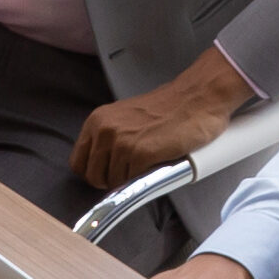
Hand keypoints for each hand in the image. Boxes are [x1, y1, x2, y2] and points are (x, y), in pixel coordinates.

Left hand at [72, 50, 255, 202]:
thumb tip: (102, 166)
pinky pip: (134, 181)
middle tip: (133, 172)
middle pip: (93, 176)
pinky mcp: (141, 153)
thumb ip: (110, 137)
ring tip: (150, 163)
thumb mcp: (126, 118)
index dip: (94, 173)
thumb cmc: (169, 108)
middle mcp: (104, 131)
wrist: (199, 97)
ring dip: (132, 179)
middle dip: (112, 180)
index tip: (109, 174)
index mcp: (96, 121)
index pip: (78, 163)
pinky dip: (147, 178)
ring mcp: (121, 143)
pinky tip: (159, 163)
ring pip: (114, 181)